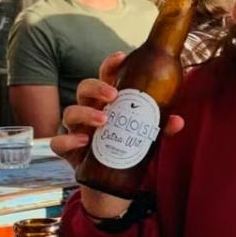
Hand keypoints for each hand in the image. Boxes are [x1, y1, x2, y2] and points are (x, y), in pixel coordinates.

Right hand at [49, 52, 184, 212]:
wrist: (109, 179)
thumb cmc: (126, 145)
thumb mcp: (146, 136)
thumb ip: (160, 127)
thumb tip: (177, 121)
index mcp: (107, 102)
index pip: (105, 76)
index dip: (110, 64)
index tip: (121, 57)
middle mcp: (89, 110)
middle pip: (84, 88)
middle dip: (97, 87)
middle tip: (114, 95)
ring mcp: (76, 129)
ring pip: (69, 112)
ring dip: (85, 113)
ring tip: (104, 120)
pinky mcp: (68, 150)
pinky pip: (58, 142)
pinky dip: (68, 140)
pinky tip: (84, 142)